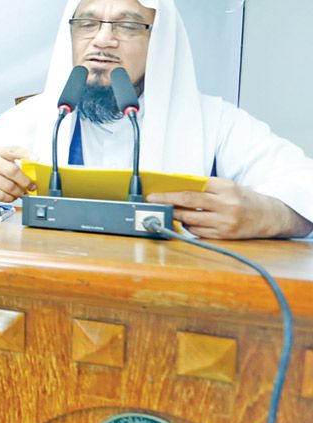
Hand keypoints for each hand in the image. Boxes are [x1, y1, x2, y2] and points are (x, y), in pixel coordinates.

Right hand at [0, 146, 35, 201]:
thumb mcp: (7, 161)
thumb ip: (21, 163)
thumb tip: (35, 174)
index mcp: (0, 152)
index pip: (14, 150)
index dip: (26, 154)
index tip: (36, 159)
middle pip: (12, 171)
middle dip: (25, 181)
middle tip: (31, 187)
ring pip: (8, 186)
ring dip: (18, 192)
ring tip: (20, 192)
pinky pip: (1, 196)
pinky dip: (10, 198)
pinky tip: (11, 196)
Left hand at [147, 177, 312, 238]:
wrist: (270, 216)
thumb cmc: (244, 199)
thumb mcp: (229, 187)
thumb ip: (206, 187)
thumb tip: (177, 189)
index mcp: (226, 187)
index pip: (191, 188)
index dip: (170, 192)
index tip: (155, 195)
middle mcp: (226, 204)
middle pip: (189, 202)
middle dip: (167, 203)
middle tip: (152, 203)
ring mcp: (225, 222)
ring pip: (190, 220)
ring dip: (176, 216)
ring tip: (169, 213)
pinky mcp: (225, 235)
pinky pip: (198, 232)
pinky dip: (189, 227)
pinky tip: (187, 223)